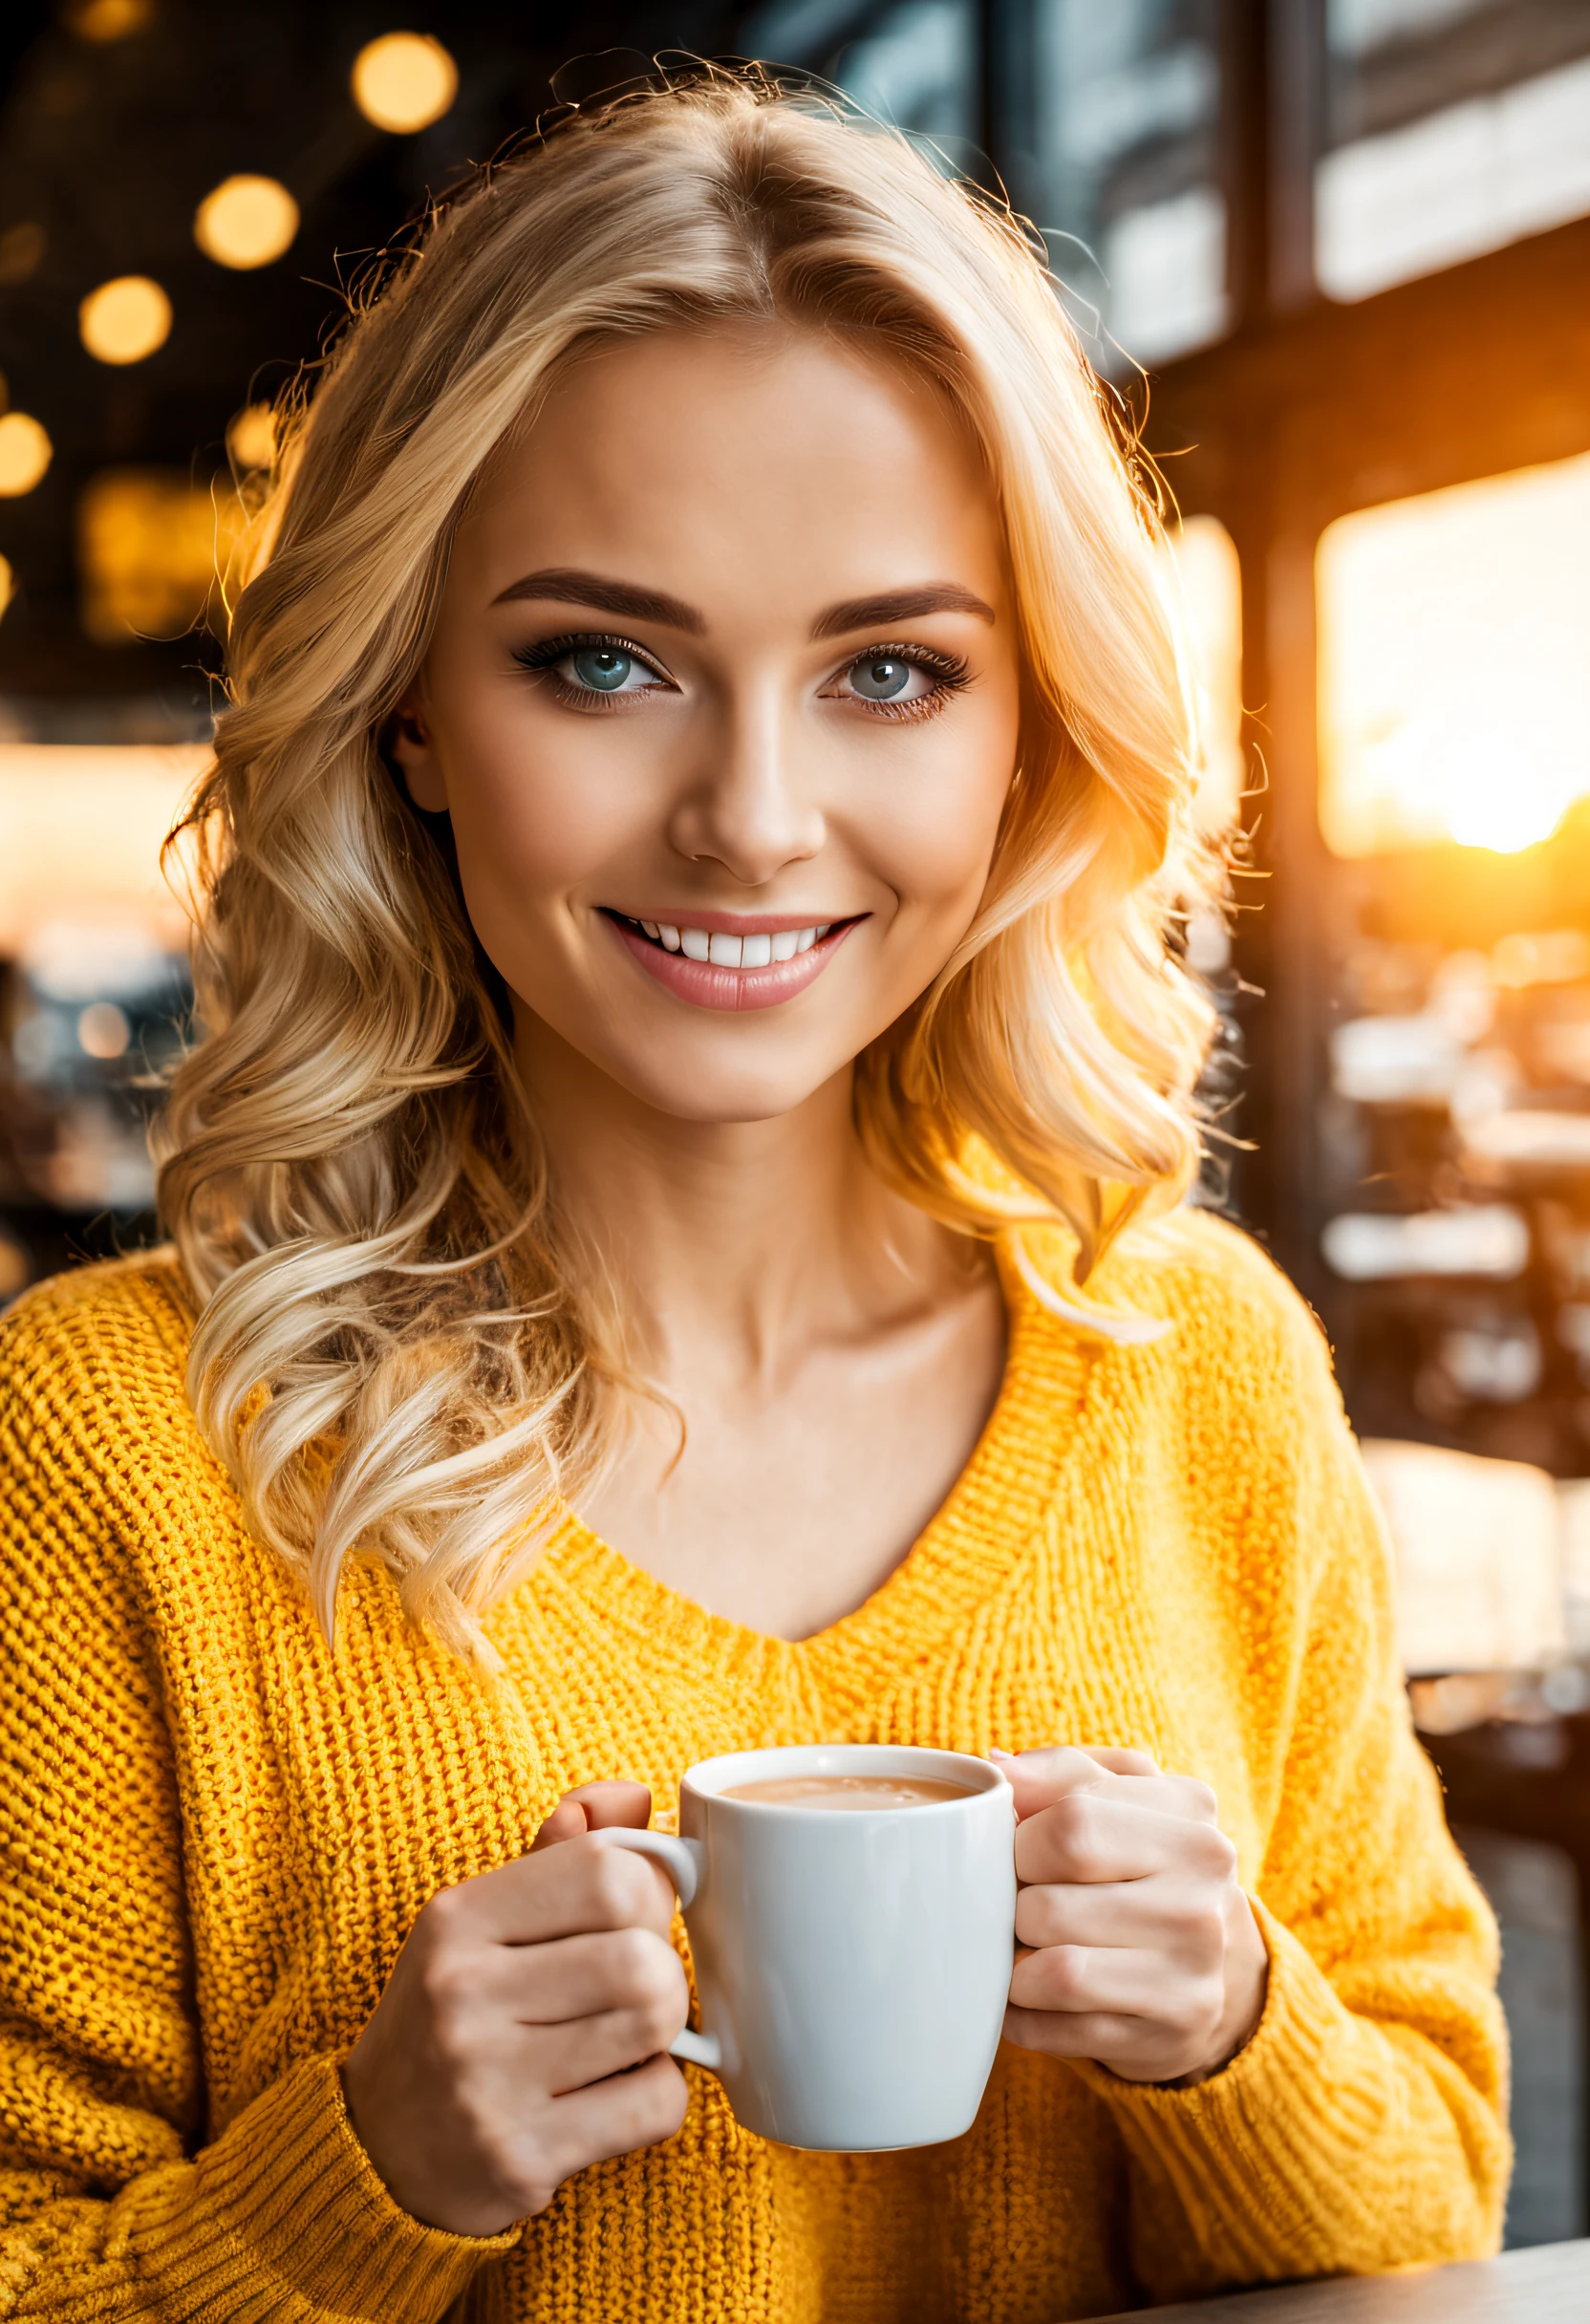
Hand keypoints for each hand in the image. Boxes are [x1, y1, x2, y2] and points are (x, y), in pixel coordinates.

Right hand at [341, 1782, 689, 2236]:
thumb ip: (561, 1853)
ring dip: (663, 2033)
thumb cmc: (453, 2015)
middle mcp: (463, 1993)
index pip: (606, 1870)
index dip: (648, 1891)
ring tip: (623, 2039)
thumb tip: (634, 1797)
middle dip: (663, 1970)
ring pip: (657, 2022)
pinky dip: (656, 2097)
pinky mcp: (519, 2158)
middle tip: (632, 1989)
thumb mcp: (481, 1921)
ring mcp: (487, 2081)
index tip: (635, 1918)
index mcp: (458, 1919)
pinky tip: (611, 2095)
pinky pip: (655, 2104)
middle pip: (643, 1955)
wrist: (373, 2150)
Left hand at [998, 1746, 1267, 2085]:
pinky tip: (1035, 1996)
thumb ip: (1060, 1771)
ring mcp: (1195, 1970)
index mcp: (1190, 1817)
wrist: (1212, 1962)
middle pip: (1048, 1904)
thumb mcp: (1119, 1795)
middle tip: (1022, 1903)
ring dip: (1016, 1965)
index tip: (1022, 1848)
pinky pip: (1058, 2029)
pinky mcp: (1175, 2031)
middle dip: (1014, 1906)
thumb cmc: (1142, 1862)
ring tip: (1027, 1948)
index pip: (1069, 1824)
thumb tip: (998, 1771)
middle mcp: (1203, 1895)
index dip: (1020, 1840)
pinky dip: (1025, 2015)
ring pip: (1054, 1972)